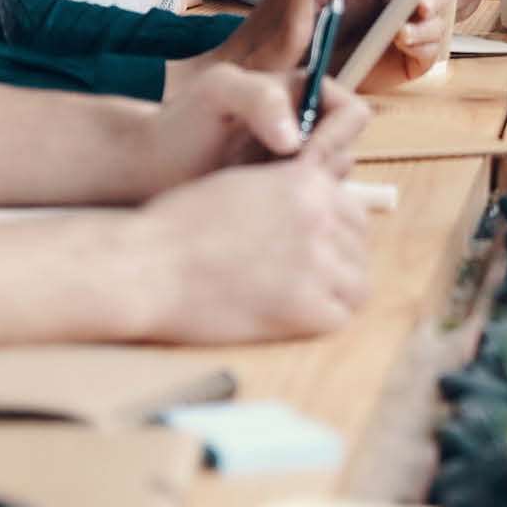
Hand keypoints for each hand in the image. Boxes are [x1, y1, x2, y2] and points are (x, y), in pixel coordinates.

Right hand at [130, 151, 376, 343]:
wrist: (147, 265)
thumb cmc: (180, 226)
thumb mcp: (243, 186)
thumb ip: (287, 194)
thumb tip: (319, 213)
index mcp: (309, 184)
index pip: (355, 216)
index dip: (335, 236)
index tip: (312, 252)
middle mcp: (321, 218)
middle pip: (359, 252)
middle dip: (336, 267)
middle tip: (301, 281)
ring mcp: (316, 263)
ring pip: (357, 288)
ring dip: (333, 296)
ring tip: (295, 301)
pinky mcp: (303, 307)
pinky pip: (338, 318)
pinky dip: (318, 321)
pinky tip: (286, 318)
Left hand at [132, 61, 373, 198]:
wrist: (156, 166)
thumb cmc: (182, 122)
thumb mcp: (217, 93)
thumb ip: (259, 98)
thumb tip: (295, 139)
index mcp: (306, 93)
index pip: (353, 114)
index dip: (335, 137)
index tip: (300, 158)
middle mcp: (310, 127)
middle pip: (346, 152)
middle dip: (317, 171)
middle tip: (274, 182)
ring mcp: (300, 163)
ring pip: (332, 185)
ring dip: (302, 193)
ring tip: (257, 192)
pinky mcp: (288, 196)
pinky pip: (310, 209)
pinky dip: (291, 213)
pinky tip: (255, 210)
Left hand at [330, 0, 485, 83]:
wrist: (320, 55)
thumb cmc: (343, 17)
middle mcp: (429, 2)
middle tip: (421, 3)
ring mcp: (426, 32)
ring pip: (443, 23)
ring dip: (424, 25)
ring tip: (401, 29)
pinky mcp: (420, 60)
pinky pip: (431, 50)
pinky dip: (418, 44)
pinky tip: (400, 40)